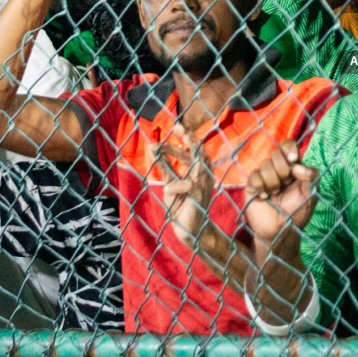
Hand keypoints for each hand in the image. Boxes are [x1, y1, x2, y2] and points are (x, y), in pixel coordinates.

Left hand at [157, 125, 217, 250]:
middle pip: (200, 152)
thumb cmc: (181, 205)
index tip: (175, 126)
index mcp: (199, 171)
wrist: (189, 229)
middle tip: (177, 127)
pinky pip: (187, 185)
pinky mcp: (199, 196)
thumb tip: (153, 147)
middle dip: (190, 139)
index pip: (195, 150)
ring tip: (168, 145)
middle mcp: (204, 175)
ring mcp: (204, 185)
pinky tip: (166, 190)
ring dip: (181, 154)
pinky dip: (174, 187)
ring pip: (199, 164)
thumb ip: (165, 167)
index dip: (187, 137)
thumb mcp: (170, 183)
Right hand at [242, 139, 318, 248]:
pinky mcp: (252, 185)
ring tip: (276, 194)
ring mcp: (264, 176)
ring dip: (274, 182)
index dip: (288, 148)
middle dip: (284, 171)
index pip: (288, 145)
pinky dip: (262, 187)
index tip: (293, 159)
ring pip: (265, 165)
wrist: (281, 231)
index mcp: (293, 166)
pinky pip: (255, 176)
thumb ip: (311, 176)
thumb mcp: (312, 194)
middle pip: (276, 154)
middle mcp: (278, 168)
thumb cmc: (298, 212)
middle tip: (286, 185)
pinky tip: (265, 197)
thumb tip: (298, 166)